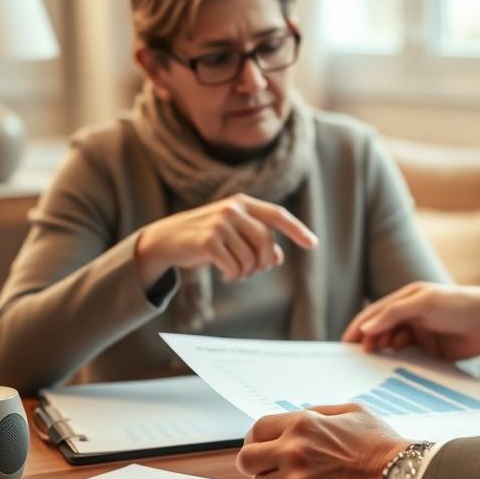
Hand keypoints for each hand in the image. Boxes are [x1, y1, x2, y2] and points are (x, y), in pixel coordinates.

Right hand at [134, 192, 316, 288]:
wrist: (166, 239)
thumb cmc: (205, 236)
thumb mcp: (233, 234)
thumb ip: (256, 242)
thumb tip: (278, 258)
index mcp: (243, 203)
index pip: (277, 215)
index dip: (297, 230)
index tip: (313, 244)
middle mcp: (233, 209)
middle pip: (266, 241)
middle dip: (264, 263)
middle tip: (253, 272)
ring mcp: (219, 223)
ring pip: (250, 257)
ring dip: (247, 272)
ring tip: (236, 273)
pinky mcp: (208, 241)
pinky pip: (234, 266)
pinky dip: (234, 276)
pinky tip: (226, 274)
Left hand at [235, 403, 408, 478]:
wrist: (399, 477)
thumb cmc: (379, 443)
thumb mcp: (351, 411)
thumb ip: (317, 413)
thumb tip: (295, 418)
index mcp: (303, 424)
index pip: (257, 429)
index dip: (257, 438)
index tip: (262, 445)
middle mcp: (293, 452)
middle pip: (247, 460)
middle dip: (256, 462)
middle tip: (269, 465)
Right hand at [341, 282, 479, 360]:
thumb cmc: (459, 304)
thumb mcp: (424, 303)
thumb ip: (394, 314)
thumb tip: (366, 327)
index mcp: (407, 298)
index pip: (376, 312)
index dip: (360, 326)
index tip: (346, 343)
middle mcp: (411, 314)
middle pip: (381, 329)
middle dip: (369, 340)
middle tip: (362, 354)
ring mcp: (420, 332)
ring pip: (392, 343)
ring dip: (383, 350)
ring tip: (379, 356)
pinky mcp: (430, 350)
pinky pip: (408, 356)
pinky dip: (398, 359)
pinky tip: (394, 363)